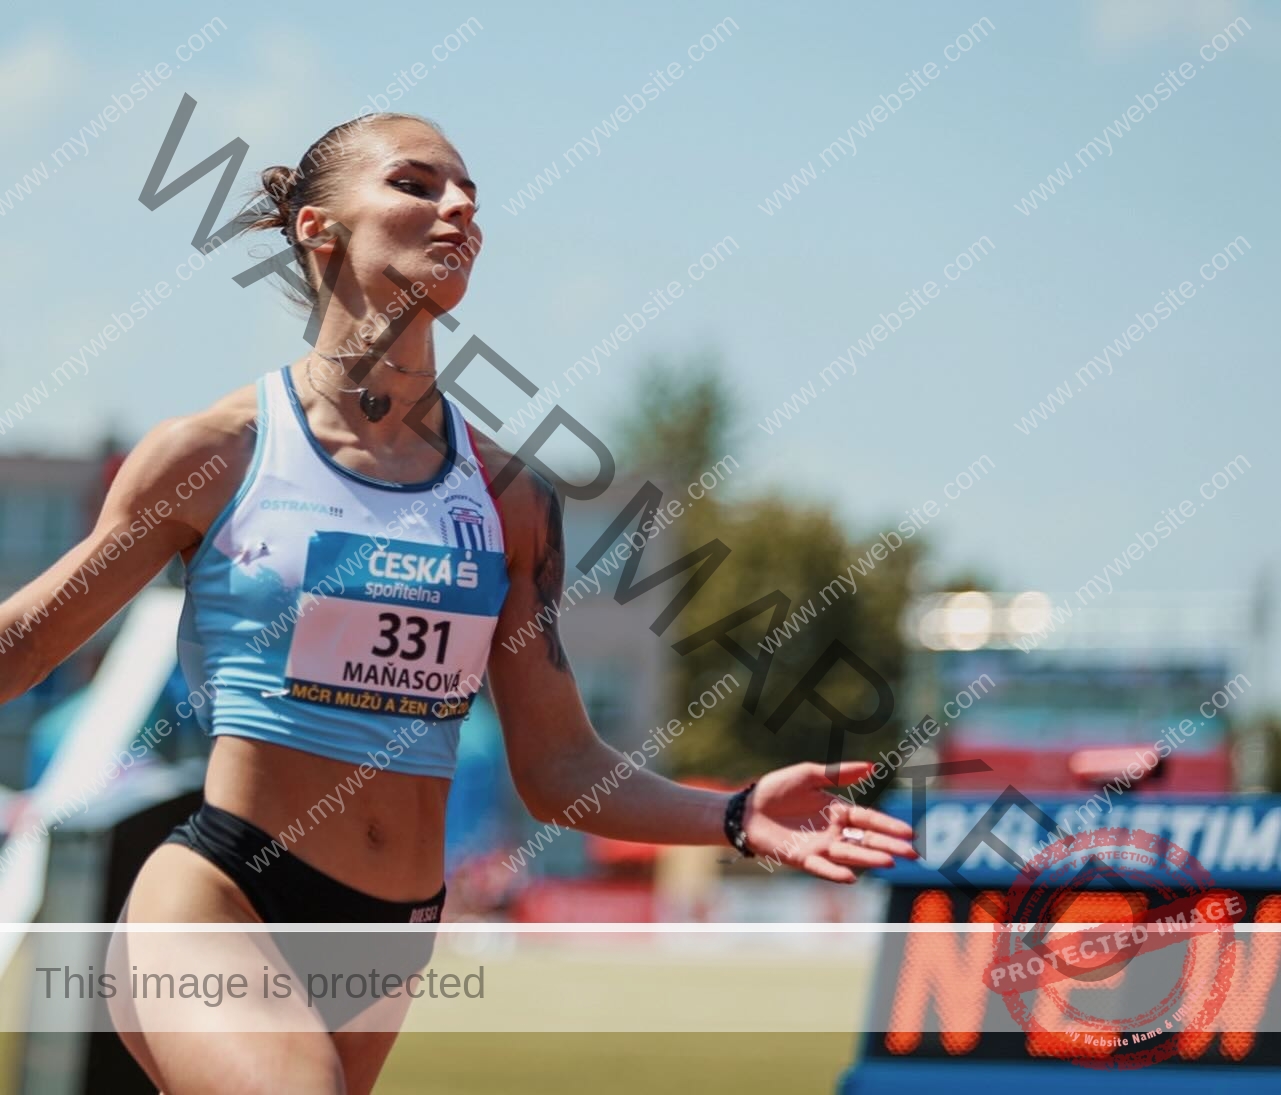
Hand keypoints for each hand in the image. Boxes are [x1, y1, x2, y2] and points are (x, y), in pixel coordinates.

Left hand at [740, 761, 916, 882]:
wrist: (745, 808)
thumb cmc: (776, 789)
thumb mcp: (809, 774)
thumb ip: (839, 773)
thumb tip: (872, 765)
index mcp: (837, 811)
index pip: (869, 819)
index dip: (889, 826)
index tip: (910, 832)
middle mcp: (833, 832)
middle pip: (866, 840)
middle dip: (890, 847)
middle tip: (913, 854)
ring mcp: (819, 847)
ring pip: (849, 855)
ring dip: (869, 859)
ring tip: (889, 862)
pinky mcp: (802, 859)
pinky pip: (822, 868)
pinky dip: (836, 873)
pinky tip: (852, 877)